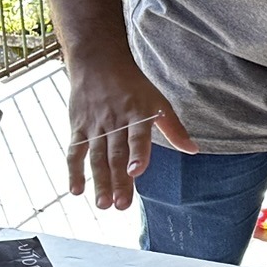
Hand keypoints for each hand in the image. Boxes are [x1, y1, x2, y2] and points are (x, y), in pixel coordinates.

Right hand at [65, 54, 195, 209]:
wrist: (97, 61)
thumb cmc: (132, 85)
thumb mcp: (157, 102)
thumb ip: (173, 129)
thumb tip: (193, 150)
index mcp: (137, 114)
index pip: (137, 137)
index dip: (137, 154)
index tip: (136, 172)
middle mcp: (115, 121)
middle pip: (115, 154)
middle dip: (118, 180)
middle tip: (120, 205)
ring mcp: (95, 125)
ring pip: (96, 157)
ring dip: (98, 182)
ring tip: (103, 204)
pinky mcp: (78, 127)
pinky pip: (75, 151)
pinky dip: (74, 170)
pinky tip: (76, 189)